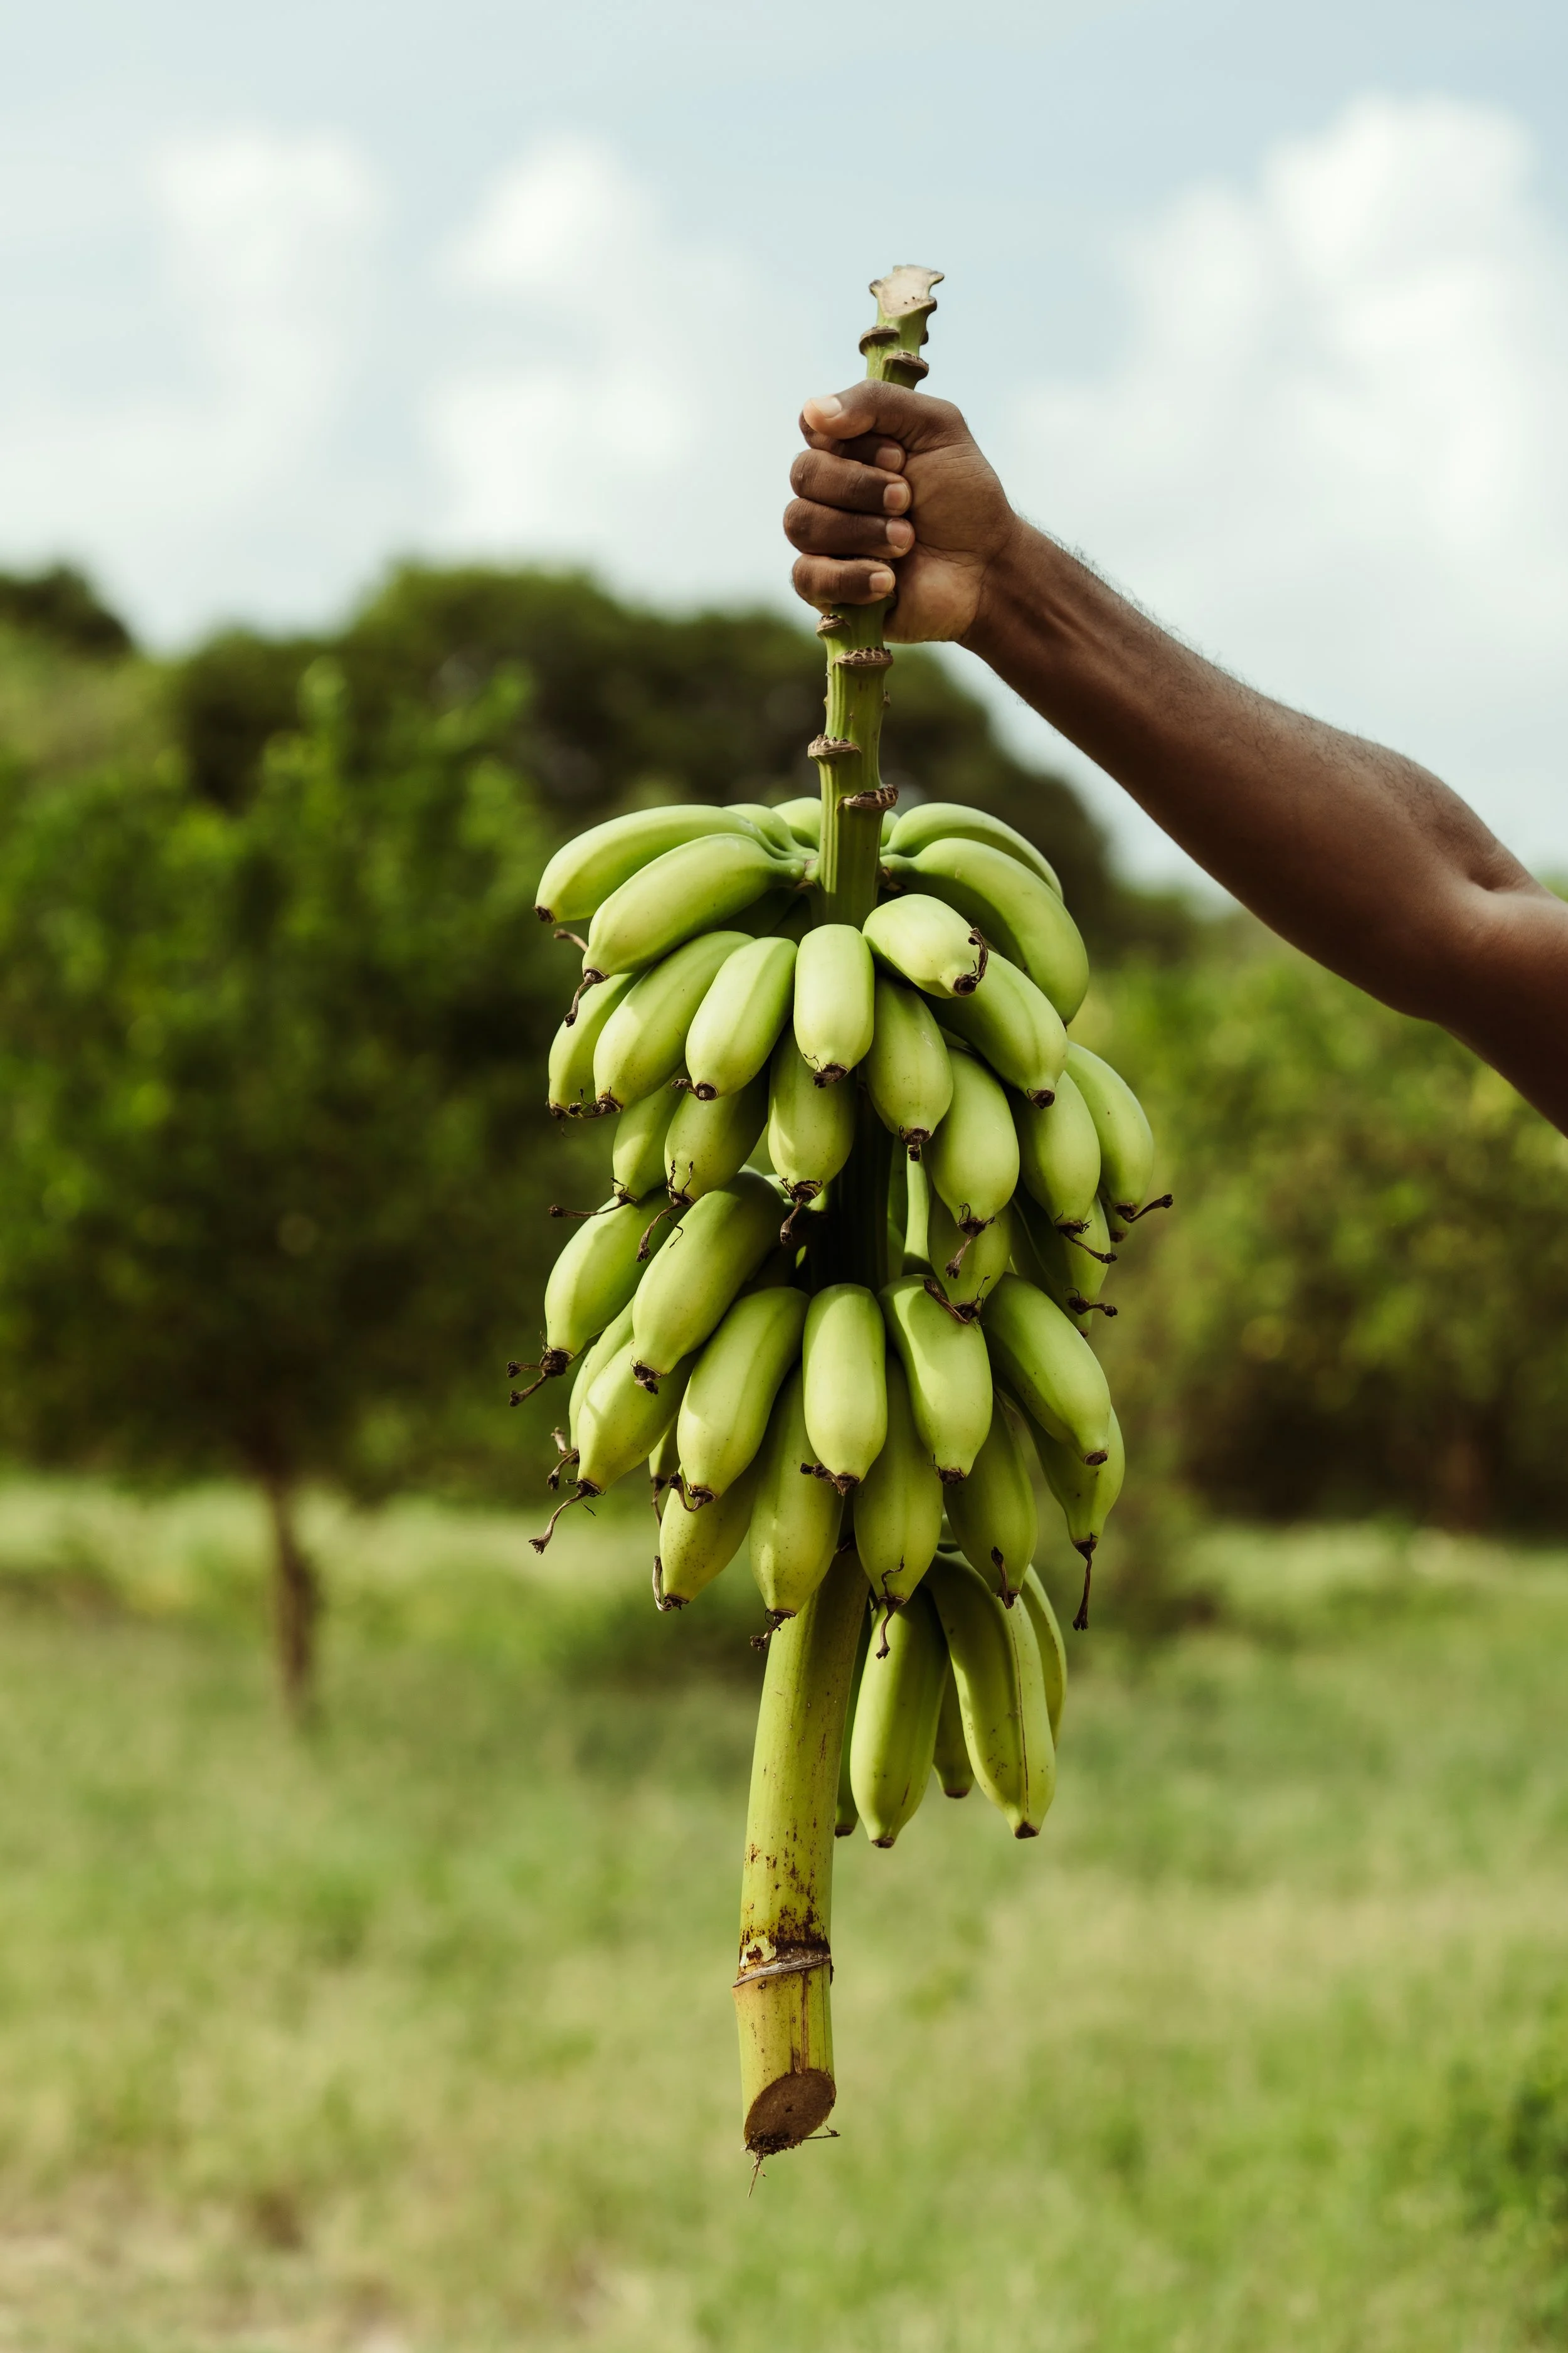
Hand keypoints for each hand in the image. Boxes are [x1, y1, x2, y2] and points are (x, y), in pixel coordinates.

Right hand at [784, 381, 1019, 644]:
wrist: (987, 568)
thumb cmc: (964, 498)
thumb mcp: (937, 428)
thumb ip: (877, 401)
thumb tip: (813, 409)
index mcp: (851, 448)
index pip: (813, 428)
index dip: (851, 443)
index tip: (899, 456)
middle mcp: (830, 491)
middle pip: (804, 474)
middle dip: (861, 488)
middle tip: (908, 500)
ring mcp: (826, 540)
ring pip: (801, 524)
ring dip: (862, 532)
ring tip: (907, 542)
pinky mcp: (828, 588)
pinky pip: (805, 577)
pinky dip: (848, 576)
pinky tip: (888, 580)